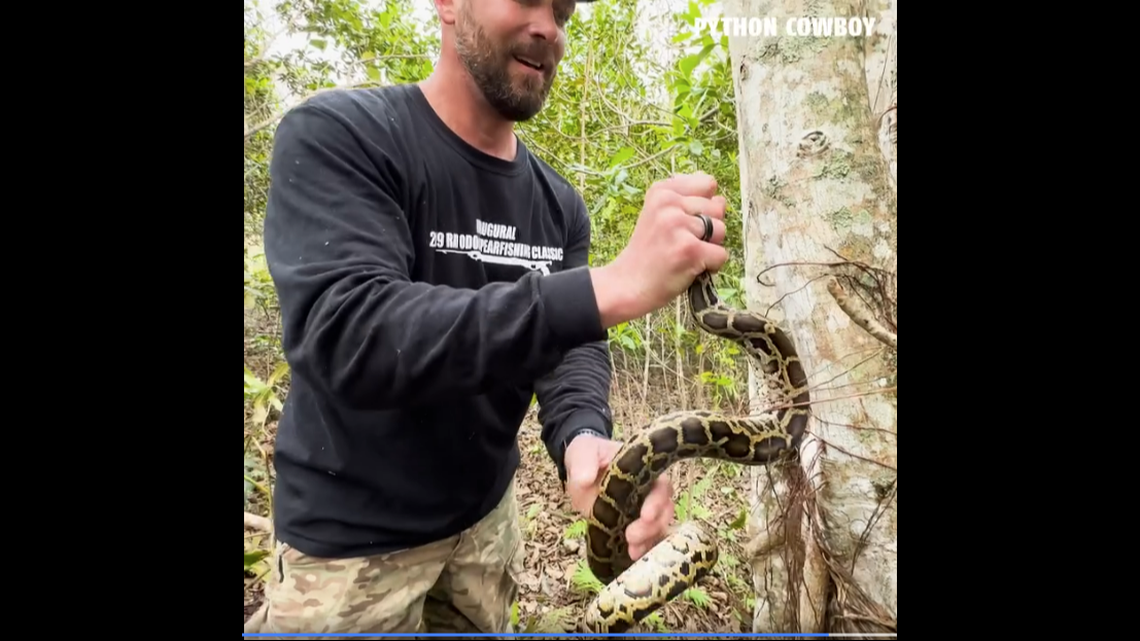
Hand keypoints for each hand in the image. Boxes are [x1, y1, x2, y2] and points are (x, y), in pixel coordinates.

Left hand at [564, 434, 675, 560]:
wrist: (580, 470)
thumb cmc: (587, 456)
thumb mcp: (582, 453)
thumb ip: (583, 463)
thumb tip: (584, 479)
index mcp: (642, 471)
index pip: (661, 486)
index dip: (658, 502)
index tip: (645, 515)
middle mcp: (649, 491)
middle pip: (664, 510)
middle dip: (652, 526)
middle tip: (632, 536)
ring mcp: (641, 509)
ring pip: (658, 527)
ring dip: (649, 540)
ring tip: (633, 551)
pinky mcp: (631, 524)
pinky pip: (646, 538)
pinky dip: (643, 548)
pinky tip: (633, 557)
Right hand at [591, 172, 728, 326]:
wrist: (627, 285)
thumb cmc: (647, 253)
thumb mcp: (657, 214)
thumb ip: (684, 199)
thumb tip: (718, 194)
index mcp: (661, 191)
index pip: (708, 183)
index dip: (706, 204)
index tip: (687, 220)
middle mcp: (668, 203)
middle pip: (718, 208)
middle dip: (710, 228)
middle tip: (683, 242)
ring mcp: (678, 226)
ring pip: (722, 230)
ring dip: (710, 247)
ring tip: (685, 254)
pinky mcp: (689, 250)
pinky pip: (721, 254)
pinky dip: (711, 266)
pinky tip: (689, 268)